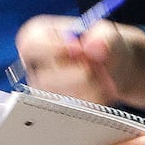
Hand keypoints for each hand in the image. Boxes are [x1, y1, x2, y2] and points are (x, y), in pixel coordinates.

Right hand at [14, 16, 144, 109]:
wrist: (114, 66)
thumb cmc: (103, 44)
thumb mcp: (108, 35)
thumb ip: (104, 37)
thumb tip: (94, 45)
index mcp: (38, 37)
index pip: (30, 45)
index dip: (53, 48)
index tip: (80, 49)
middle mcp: (36, 65)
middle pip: (45, 79)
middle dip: (80, 74)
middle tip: (98, 66)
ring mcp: (44, 89)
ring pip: (61, 97)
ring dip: (91, 88)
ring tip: (104, 75)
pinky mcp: (58, 106)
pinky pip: (75, 110)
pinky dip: (95, 99)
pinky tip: (102, 88)